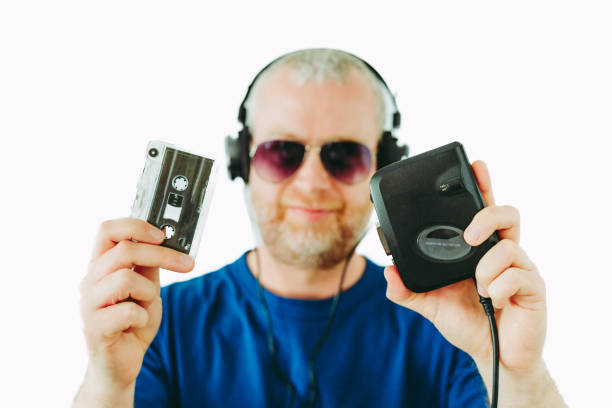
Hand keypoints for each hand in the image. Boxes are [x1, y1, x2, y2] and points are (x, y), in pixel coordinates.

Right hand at [78, 218, 194, 393]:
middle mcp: (90, 281)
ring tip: (146, 305)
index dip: (135, 225)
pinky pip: (127, 311)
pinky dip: (142, 318)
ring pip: (125, 278)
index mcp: (101, 266)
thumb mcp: (147, 287)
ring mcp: (89, 304)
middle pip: (123, 249)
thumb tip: (163, 238)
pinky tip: (137, 325)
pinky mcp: (95, 328)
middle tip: (187, 264)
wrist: (121, 364)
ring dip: (148, 291)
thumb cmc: (133, 322)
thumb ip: (149, 264)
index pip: (107, 230)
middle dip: (162, 255)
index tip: (162, 234)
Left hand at [384, 160, 546, 373]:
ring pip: (510, 245)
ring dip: (487, 267)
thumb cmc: (466, 322)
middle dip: (488, 212)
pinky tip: (493, 301)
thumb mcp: (429, 304)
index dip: (482, 185)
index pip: (482, 210)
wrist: (493, 356)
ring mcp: (521, 268)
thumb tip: (388, 272)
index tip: (474, 166)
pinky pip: (518, 275)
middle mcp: (502, 252)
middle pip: (506, 213)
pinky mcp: (534, 288)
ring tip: (478, 287)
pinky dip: (498, 289)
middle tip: (469, 234)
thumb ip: (406, 289)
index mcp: (478, 249)